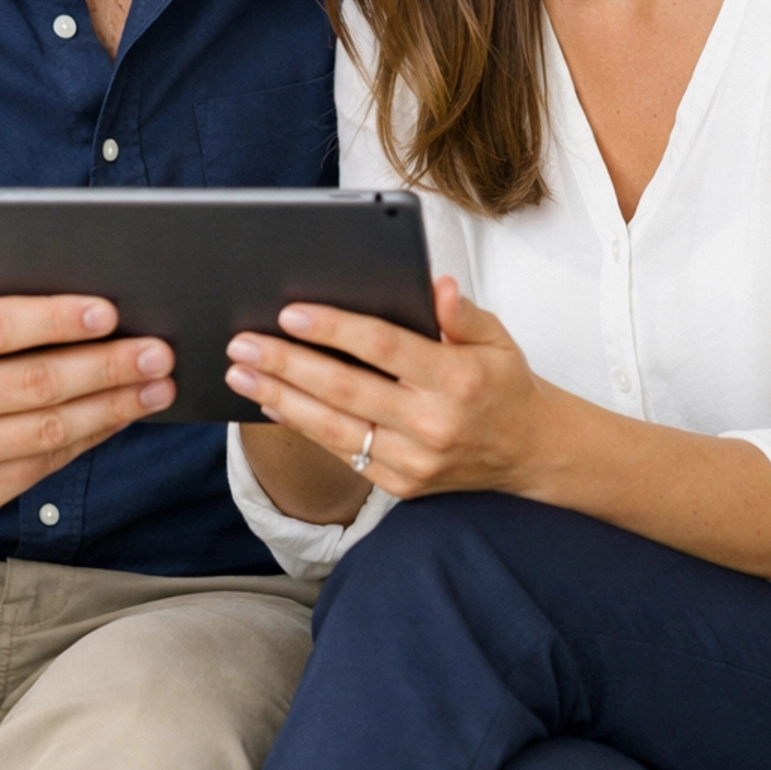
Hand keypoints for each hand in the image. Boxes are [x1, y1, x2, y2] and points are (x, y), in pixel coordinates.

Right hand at [0, 275, 175, 519]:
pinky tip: (124, 414)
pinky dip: (93, 436)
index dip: (56, 319)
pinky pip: (47, 463)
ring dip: (114, 407)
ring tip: (158, 386)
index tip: (110, 312)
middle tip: (159, 352)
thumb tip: (81, 281)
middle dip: (106, 367)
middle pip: (34, 383)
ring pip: (49, 430)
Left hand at [225, 277, 551, 498]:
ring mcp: (415, 460)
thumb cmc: (503, 383)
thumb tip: (435, 285)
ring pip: (334, 428)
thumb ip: (462, 312)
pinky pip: (343, 453)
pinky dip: (304, 427)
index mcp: (457, 379)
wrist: (529, 452)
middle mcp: (434, 424)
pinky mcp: (401, 484)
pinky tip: (273, 404)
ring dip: (280, 399)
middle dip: (287, 365)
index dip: (334, 329)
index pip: (385, 348)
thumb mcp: (497, 338)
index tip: (290, 312)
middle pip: (346, 390)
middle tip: (242, 343)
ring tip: (240, 374)